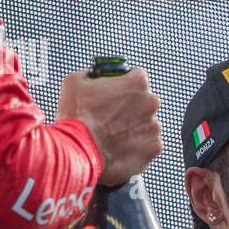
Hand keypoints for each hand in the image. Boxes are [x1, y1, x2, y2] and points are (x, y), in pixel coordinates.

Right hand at [58, 67, 162, 185]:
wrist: (79, 153)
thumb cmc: (77, 117)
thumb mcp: (74, 82)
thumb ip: (91, 75)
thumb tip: (92, 76)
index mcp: (137, 83)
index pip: (137, 76)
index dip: (124, 83)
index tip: (117, 91)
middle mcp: (151, 103)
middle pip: (144, 101)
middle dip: (130, 106)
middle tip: (110, 115)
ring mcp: (154, 127)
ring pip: (146, 123)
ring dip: (134, 127)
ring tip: (112, 134)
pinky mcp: (154, 148)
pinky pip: (148, 144)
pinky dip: (137, 146)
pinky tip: (119, 147)